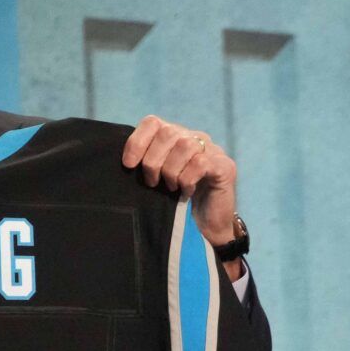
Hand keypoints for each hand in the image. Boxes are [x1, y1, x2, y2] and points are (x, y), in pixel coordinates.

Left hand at [122, 115, 239, 246]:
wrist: (205, 228)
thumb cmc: (177, 203)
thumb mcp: (155, 180)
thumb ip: (144, 165)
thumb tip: (124, 163)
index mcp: (174, 138)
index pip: (152, 122)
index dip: (137, 141)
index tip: (129, 165)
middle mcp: (194, 138)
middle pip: (167, 132)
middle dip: (153, 160)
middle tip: (152, 182)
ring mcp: (212, 150)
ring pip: (185, 145)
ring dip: (171, 170)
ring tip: (170, 187)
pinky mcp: (224, 166)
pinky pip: (201, 163)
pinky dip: (187, 179)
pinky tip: (186, 191)